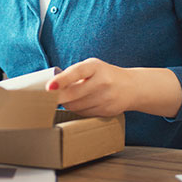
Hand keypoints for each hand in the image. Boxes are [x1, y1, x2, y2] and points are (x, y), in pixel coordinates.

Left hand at [47, 60, 181, 117]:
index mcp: (95, 67)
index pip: (76, 72)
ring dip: (68, 104)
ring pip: (76, 107)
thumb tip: (52, 88)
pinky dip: (78, 110)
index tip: (49, 87)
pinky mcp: (107, 111)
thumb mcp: (92, 67)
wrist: (131, 87)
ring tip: (70, 97)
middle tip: (50, 97)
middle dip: (58, 98)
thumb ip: (74, 74)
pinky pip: (84, 114)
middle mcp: (102, 82)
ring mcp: (106, 98)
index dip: (62, 80)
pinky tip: (82, 103)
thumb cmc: (104, 74)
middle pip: (73, 95)